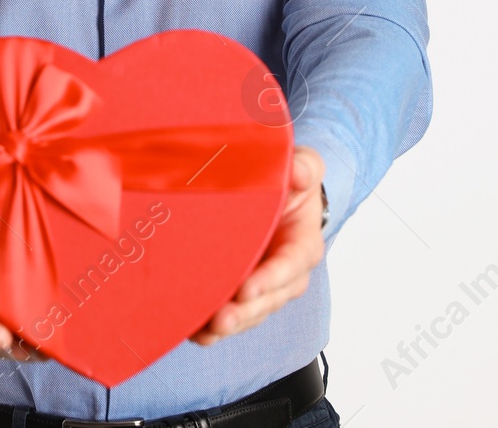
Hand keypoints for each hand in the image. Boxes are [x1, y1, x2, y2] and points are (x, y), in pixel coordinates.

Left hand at [189, 145, 325, 345]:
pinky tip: (192, 331)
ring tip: (204, 331)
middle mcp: (286, 274)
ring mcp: (263, 287)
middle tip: (221, 319)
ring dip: (226, 326)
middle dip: (244, 312)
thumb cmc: (289, 181)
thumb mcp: (303, 166)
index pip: (291, 265)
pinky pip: (229, 314)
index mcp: (303, 244)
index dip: (270, 279)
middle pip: (268, 299)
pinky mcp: (241, 293)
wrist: (276, 194)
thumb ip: (304, 167)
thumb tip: (299, 174)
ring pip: (248, 313)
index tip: (247, 289)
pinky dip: (210, 326)